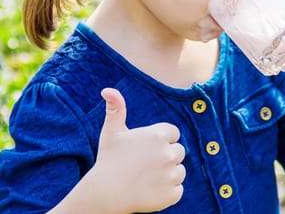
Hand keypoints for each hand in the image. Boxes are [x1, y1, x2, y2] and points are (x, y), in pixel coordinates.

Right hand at [92, 88, 185, 212]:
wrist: (105, 194)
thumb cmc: (108, 160)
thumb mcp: (111, 132)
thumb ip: (116, 109)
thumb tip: (107, 89)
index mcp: (158, 135)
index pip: (173, 134)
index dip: (161, 141)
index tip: (146, 149)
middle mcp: (168, 153)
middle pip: (178, 151)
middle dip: (166, 156)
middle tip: (145, 164)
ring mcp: (171, 174)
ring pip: (179, 171)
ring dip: (168, 174)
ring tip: (147, 177)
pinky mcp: (172, 194)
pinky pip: (178, 190)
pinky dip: (168, 192)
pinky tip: (150, 190)